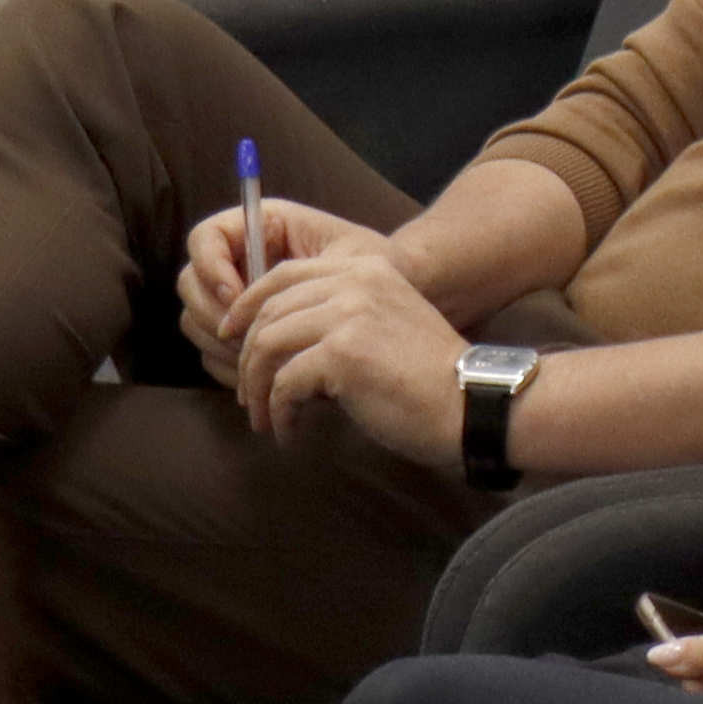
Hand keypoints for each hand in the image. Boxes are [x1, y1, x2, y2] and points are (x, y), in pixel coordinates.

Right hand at [175, 192, 382, 355]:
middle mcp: (240, 260)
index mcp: (262, 227)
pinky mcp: (238, 334)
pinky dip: (228, 368)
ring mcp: (234, 299)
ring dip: (219, 346)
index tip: (237, 296)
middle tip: (247, 341)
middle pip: (190, 284)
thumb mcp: (352, 256)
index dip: (210, 266)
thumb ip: (304, 268)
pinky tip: (260, 380)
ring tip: (259, 363)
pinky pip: (210, 353)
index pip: (205, 238)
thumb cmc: (378, 266)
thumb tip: (250, 296)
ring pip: (195, 321)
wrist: (395, 298)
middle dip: (213, 314)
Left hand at [217, 232, 472, 463]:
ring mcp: (346, 315)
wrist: (470, 403)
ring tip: (263, 419)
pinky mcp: (341, 354)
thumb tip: (278, 339)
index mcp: (365, 268)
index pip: (283, 275)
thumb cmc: (429, 377)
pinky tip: (290, 435)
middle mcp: (354, 281)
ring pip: (268, 346)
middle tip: (247, 395)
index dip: (247, 306)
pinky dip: (279, 415)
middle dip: (247, 357)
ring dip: (256, 389)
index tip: (232, 338)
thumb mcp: (387, 322)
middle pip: (268, 311)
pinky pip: (284, 385)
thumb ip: (341, 315)